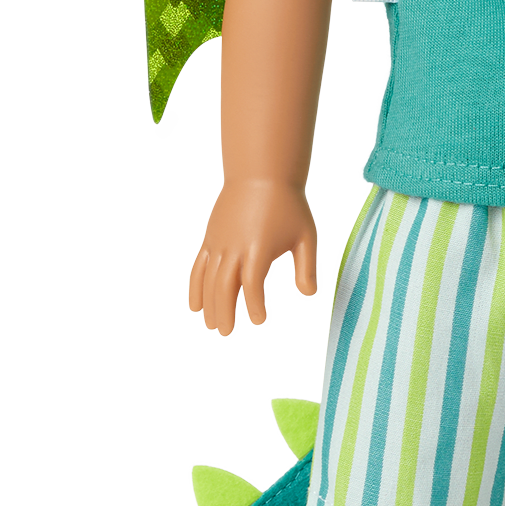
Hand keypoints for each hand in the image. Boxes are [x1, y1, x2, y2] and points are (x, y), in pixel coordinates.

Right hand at [187, 178, 318, 334]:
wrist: (261, 173)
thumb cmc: (288, 204)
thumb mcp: (306, 235)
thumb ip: (307, 267)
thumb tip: (309, 293)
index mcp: (259, 247)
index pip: (252, 283)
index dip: (254, 303)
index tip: (259, 320)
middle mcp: (234, 247)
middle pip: (224, 286)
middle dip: (225, 311)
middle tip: (227, 332)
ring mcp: (219, 243)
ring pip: (209, 280)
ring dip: (209, 304)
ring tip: (213, 326)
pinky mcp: (211, 239)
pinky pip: (198, 267)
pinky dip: (195, 287)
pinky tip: (196, 306)